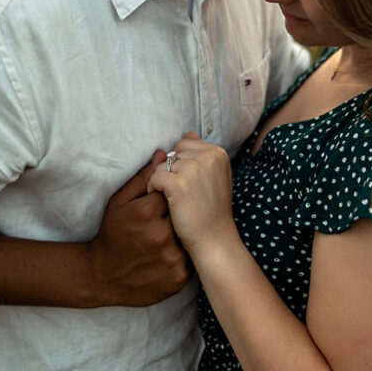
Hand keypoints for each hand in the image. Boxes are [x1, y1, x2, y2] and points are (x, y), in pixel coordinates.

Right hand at [86, 151, 191, 306]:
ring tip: (164, 239)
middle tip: (162, 223)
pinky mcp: (179, 277)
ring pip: (190, 235)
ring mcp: (172, 258)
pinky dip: (184, 254)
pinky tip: (168, 253)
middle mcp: (162, 235)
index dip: (167, 196)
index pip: (173, 191)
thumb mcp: (120, 202)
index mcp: (147, 212)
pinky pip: (191, 258)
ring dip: (182, 234)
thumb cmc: (111, 234)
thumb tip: (164, 154)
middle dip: (177, 214)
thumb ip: (143, 178)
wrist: (102, 276)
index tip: (159, 205)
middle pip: (183, 212)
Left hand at [148, 133, 233, 252]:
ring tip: (172, 199)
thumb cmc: (212, 209)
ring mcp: (193, 169)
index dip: (181, 164)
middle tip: (179, 193)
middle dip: (171, 171)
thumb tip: (189, 132)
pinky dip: (153, 190)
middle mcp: (207, 156)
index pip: (186, 144)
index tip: (187, 183)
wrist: (214, 238)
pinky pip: (154, 178)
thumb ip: (202, 154)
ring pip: (162, 166)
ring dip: (161, 182)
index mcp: (217, 153)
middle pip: (173, 154)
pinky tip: (164, 203)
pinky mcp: (178, 183)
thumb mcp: (215, 176)